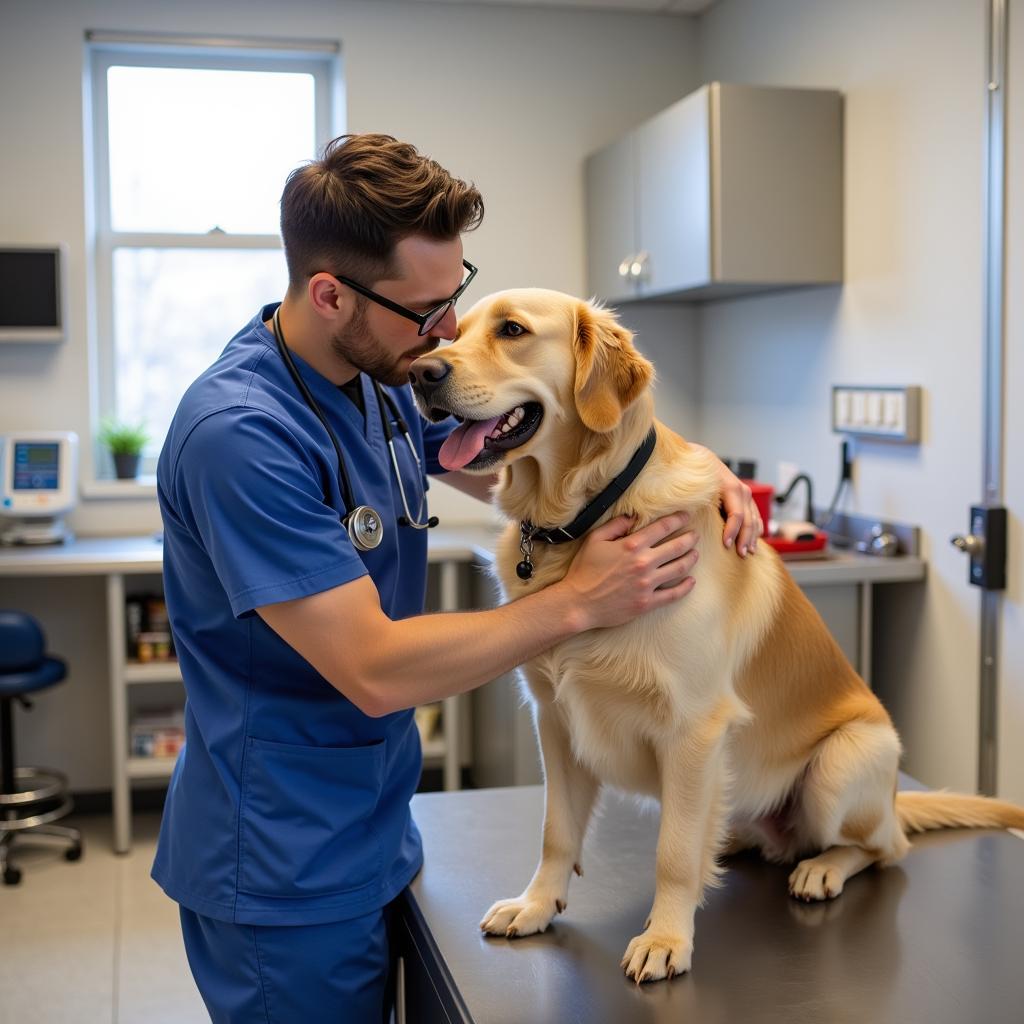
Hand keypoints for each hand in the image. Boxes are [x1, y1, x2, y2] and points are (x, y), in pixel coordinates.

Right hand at [560, 512, 697, 630]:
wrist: (578, 603)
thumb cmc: (584, 570)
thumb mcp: (594, 540)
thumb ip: (615, 525)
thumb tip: (633, 517)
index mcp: (632, 545)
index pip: (662, 528)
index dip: (678, 520)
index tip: (686, 516)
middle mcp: (643, 563)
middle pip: (676, 547)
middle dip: (690, 538)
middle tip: (696, 535)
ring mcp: (648, 584)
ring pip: (679, 568)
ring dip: (691, 559)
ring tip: (695, 554)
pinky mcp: (648, 602)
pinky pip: (673, 594)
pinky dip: (686, 587)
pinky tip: (691, 581)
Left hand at [696, 446, 762, 556]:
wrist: (700, 456)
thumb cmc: (693, 471)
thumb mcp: (689, 481)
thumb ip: (688, 497)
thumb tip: (677, 516)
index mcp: (728, 485)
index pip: (735, 513)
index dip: (732, 530)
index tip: (726, 545)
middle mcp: (740, 488)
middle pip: (747, 518)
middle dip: (745, 537)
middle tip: (740, 554)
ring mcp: (745, 492)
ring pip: (754, 517)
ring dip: (752, 536)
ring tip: (747, 552)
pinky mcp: (746, 497)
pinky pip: (755, 515)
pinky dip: (756, 529)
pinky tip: (753, 542)